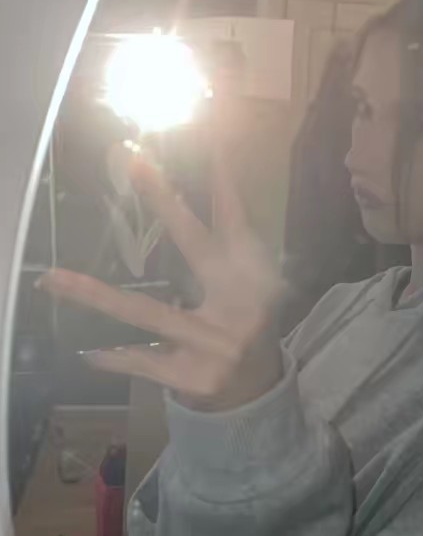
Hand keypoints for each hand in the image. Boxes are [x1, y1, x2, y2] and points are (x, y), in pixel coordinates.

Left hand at [37, 145, 284, 410]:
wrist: (255, 392)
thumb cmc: (246, 329)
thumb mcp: (248, 291)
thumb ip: (229, 254)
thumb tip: (207, 196)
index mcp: (254, 282)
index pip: (238, 224)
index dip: (225, 185)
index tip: (211, 143)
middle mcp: (239, 308)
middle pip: (197, 249)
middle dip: (168, 204)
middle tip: (138, 164)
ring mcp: (213, 345)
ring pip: (149, 314)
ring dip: (98, 296)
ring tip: (55, 278)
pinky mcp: (190, 378)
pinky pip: (142, 362)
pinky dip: (114, 356)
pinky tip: (84, 349)